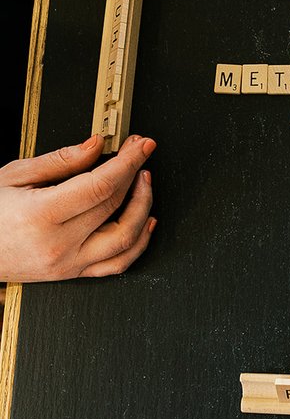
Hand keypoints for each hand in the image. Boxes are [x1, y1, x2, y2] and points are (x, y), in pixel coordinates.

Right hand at [0, 134, 156, 282]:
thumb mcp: (14, 175)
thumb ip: (61, 160)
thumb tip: (96, 146)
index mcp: (42, 215)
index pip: (101, 185)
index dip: (128, 161)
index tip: (142, 144)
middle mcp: (58, 244)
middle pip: (115, 206)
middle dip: (135, 173)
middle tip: (140, 153)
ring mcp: (68, 264)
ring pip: (126, 240)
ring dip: (143, 207)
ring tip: (144, 183)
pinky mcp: (72, 274)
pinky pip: (117, 265)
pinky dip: (138, 243)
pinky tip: (145, 221)